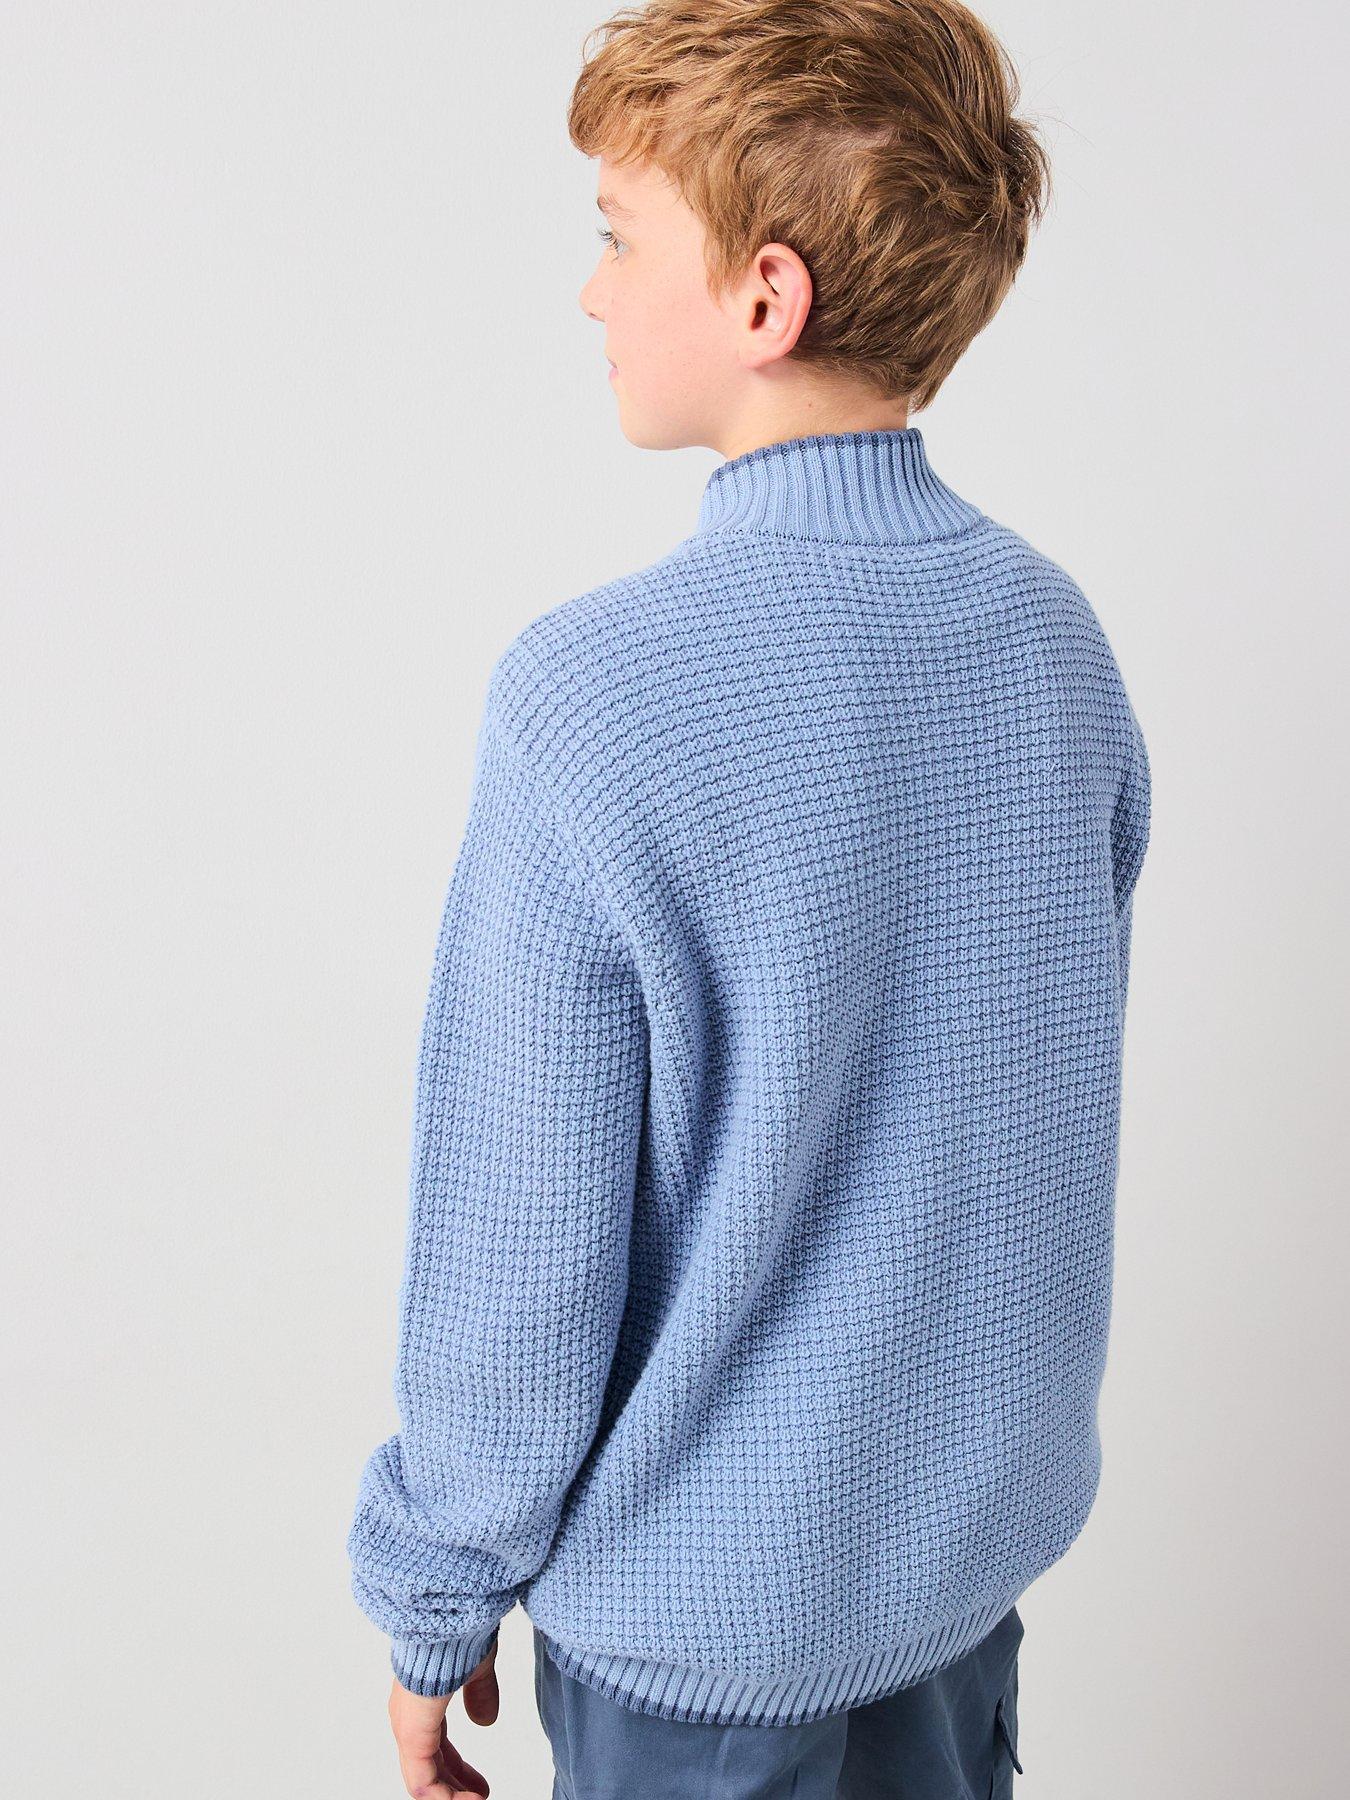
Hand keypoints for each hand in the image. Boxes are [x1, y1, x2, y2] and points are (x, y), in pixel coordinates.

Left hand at [389, 1640, 498, 1798]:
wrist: (450, 1608)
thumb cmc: (461, 1625)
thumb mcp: (477, 1665)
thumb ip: (480, 1692)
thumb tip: (485, 1721)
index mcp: (423, 1698)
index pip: (435, 1745)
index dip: (457, 1769)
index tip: (482, 1786)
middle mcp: (410, 1714)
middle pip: (429, 1764)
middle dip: (455, 1785)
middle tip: (479, 1796)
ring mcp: (408, 1723)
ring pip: (422, 1776)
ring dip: (449, 1794)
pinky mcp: (411, 1730)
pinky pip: (420, 1778)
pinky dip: (441, 1795)